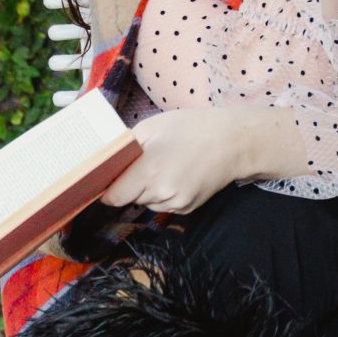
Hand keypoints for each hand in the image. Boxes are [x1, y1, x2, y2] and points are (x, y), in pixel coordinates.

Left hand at [97, 107, 252, 215]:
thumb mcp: (152, 126)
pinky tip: (177, 175)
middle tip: (144, 161)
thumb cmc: (192, 128)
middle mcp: (162, 193)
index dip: (108, 187)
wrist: (234, 142)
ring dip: (147, 189)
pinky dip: (163, 193)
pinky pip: (163, 205)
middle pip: (129, 198)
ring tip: (166, 165)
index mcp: (149, 170)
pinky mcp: (187, 210)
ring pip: (146, 202)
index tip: (107, 177)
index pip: (113, 196)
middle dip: (130, 183)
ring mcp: (176, 204)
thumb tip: (103, 162)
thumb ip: (124, 147)